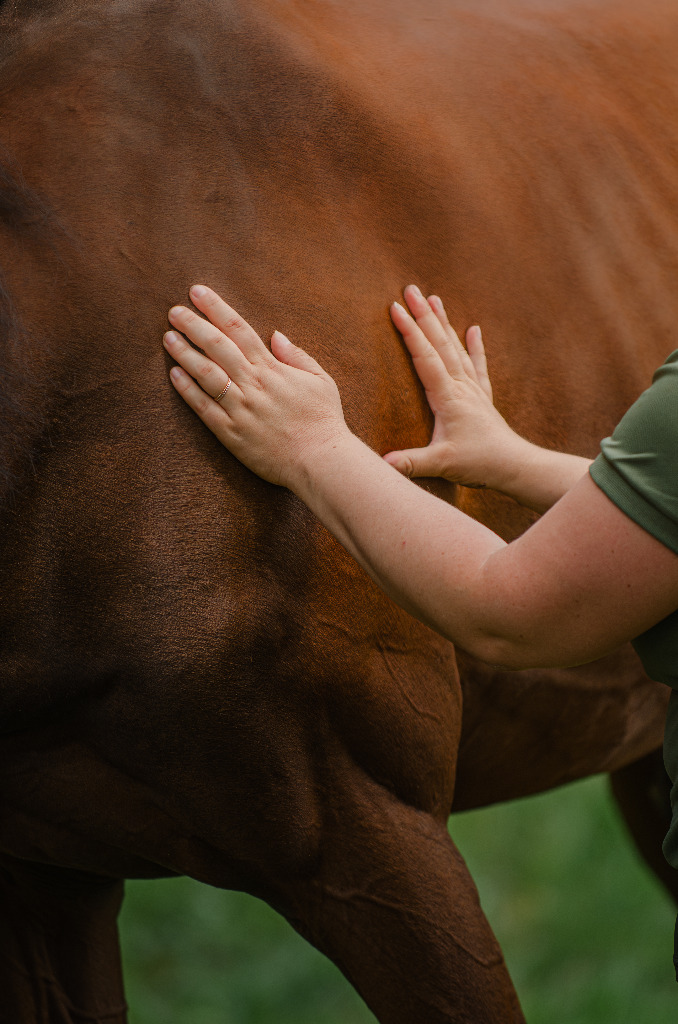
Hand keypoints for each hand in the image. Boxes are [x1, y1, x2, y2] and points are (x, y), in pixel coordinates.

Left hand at [164, 286, 348, 488]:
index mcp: (272, 368)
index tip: (197, 292)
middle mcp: (252, 384)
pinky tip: (174, 374)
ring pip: (205, 373)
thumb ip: (297, 356)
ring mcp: (240, 408)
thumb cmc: (323, 421)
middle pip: (216, 346)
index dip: (216, 308)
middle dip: (193, 325)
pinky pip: (204, 407)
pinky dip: (187, 389)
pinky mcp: (231, 433)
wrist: (321, 461)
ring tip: (168, 338)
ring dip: (184, 353)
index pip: (238, 329)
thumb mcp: (321, 380)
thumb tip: (276, 335)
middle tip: (174, 311)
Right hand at [384, 285, 525, 491]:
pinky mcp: (482, 398)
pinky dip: (475, 346)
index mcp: (448, 397)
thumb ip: (412, 462)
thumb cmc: (480, 463)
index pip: (425, 356)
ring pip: (456, 348)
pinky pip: (477, 366)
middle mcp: (461, 387)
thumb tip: (384, 464)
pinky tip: (475, 329)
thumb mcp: (442, 464)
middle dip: (423, 314)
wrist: (515, 466)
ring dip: (444, 323)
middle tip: (409, 289)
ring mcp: (473, 390)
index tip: (394, 308)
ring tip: (434, 298)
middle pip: (440, 343)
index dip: (409, 331)